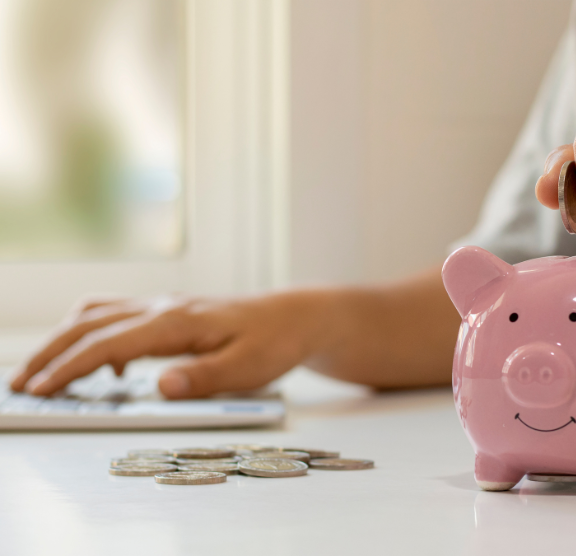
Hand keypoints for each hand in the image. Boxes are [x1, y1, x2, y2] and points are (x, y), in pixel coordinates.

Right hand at [10, 292, 333, 397]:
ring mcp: (166, 306)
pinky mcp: (171, 312)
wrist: (296, 316)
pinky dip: (96, 335)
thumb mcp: (248, 367)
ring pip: (99, 314)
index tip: (41, 390)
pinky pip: (119, 316)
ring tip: (46, 370)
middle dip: (51, 352)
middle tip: (22, 383)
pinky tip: (106, 365)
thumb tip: (159, 386)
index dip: (70, 367)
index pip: (109, 343)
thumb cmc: (274, 341)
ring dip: (66, 339)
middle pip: (90, 323)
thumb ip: (203, 377)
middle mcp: (164, 308)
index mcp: (176, 321)